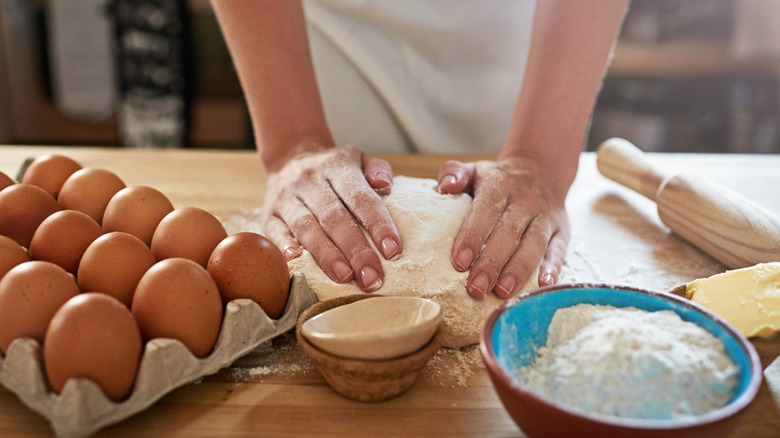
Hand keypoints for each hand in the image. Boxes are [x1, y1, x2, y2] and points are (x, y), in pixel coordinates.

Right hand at [262, 145, 401, 291]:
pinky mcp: (269, 215)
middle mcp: (310, 181)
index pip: (361, 198)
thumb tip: (386, 186)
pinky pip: (276, 232)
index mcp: (337, 166)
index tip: (393, 251)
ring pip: (307, 228)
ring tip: (345, 277)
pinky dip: (285, 247)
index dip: (378, 225)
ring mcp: (287, 198)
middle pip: (334, 218)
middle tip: (372, 277)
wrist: (289, 158)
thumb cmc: (333, 169)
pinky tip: (298, 263)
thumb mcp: (358, 159)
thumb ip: (377, 170)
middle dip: (355, 250)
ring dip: (326, 255)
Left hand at [438, 156, 569, 298]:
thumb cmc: (497, 179)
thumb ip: (454, 173)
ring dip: (518, 269)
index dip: (472, 237)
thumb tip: (445, 186)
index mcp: (499, 184)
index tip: (460, 262)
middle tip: (476, 288)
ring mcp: (546, 215)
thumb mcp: (474, 169)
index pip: (485, 210)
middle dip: (492, 262)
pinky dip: (552, 267)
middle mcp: (525, 199)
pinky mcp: (562, 229)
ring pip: (534, 243)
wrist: (540, 169)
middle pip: (508, 233)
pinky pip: (559, 249)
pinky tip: (543, 284)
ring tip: (502, 292)